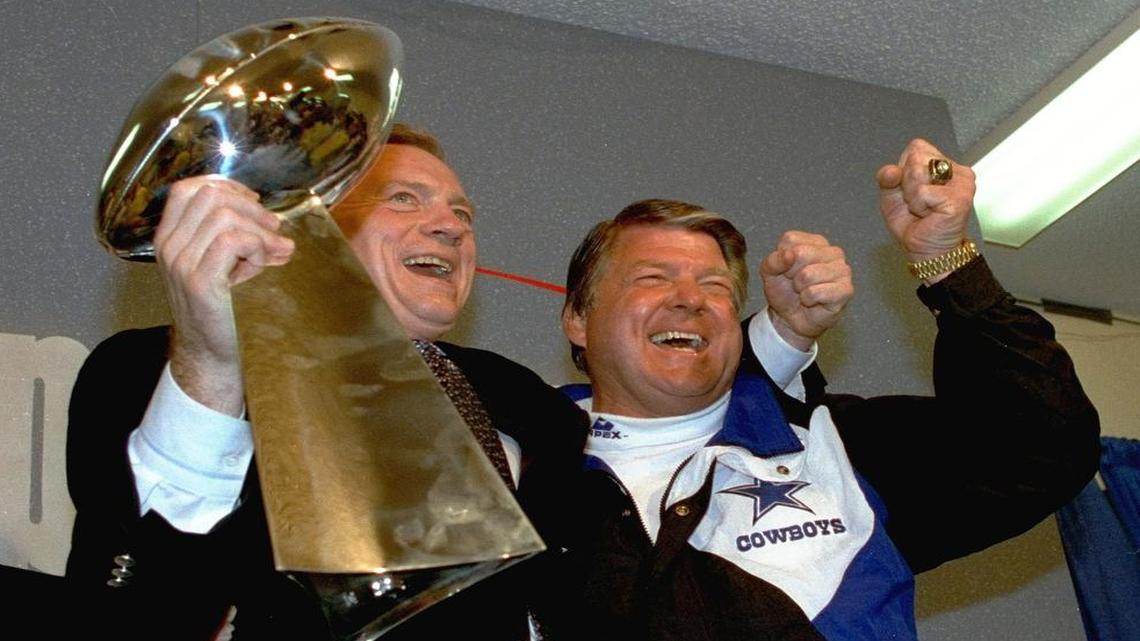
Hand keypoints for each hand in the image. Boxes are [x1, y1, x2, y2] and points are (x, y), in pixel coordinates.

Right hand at [154, 176, 293, 414]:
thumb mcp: (225, 264)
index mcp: (170, 237)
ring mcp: (180, 263)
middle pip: (210, 195)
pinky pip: (231, 241)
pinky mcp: (199, 281)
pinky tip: (260, 265)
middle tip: (274, 230)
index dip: (226, 187)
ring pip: (224, 216)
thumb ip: (239, 237)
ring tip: (273, 252)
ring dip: (258, 230)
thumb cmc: (224, 308)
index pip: (189, 188)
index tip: (253, 201)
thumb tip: (276, 221)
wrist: (212, 354)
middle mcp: (169, 246)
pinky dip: (255, 247)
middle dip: (250, 207)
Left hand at [760, 231, 853, 350]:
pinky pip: (815, 293)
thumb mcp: (769, 272)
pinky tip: (814, 301)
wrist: (791, 319)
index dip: (782, 259)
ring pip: (807, 275)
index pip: (791, 240)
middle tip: (797, 283)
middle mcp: (833, 252)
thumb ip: (774, 259)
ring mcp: (843, 270)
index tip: (787, 270)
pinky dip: (808, 300)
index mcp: (815, 241)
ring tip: (805, 292)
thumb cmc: (785, 291)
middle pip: (800, 254)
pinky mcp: (846, 290)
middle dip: (791, 274)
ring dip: (799, 289)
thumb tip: (790, 254)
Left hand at [876, 138, 975, 275]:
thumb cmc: (913, 224)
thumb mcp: (892, 196)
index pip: (916, 147)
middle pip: (916, 156)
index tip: (911, 189)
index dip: (904, 169)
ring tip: (923, 208)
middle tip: (918, 202)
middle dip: (907, 183)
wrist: (925, 250)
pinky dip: (919, 205)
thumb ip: (887, 178)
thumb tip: (890, 170)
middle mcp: (956, 169)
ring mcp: (962, 182)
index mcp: (942, 164)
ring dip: (912, 195)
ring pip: (918, 172)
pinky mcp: (960, 196)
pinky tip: (930, 214)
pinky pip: (923, 191)